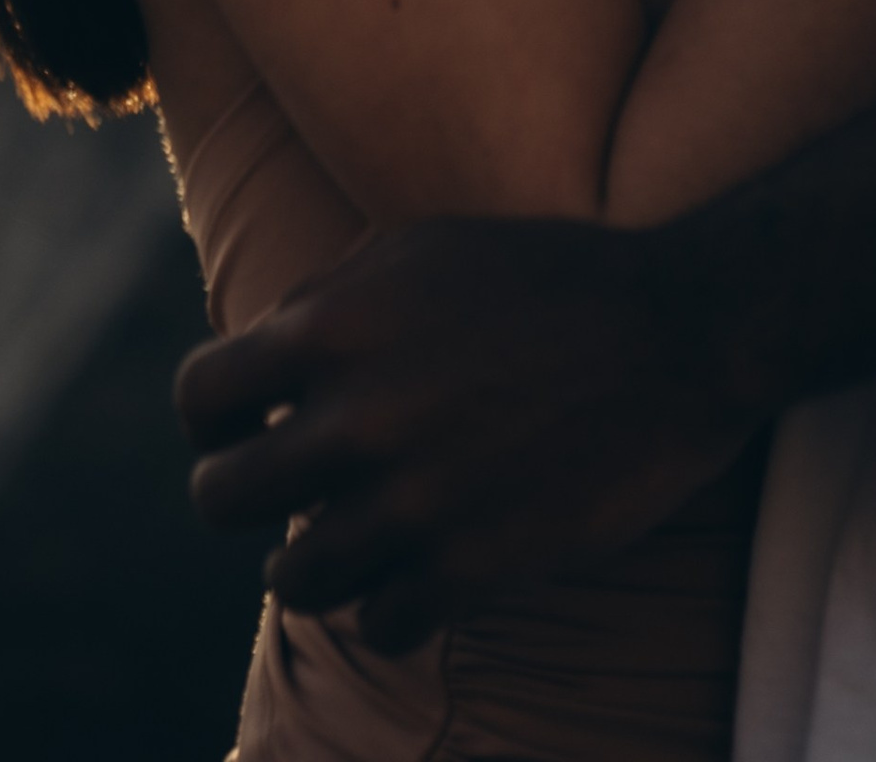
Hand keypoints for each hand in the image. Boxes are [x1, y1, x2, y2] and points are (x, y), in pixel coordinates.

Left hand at [178, 209, 749, 649]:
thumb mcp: (418, 248)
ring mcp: (411, 503)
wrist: (675, 329)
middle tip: (290, 491)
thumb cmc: (544, 275)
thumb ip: (327, 300)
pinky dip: (394, 608)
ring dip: (313, 563)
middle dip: (246, 496)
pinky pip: (383, 627)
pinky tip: (420, 574)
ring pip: (294, 580)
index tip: (246, 425)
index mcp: (331, 326)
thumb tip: (263, 356)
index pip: (200, 397)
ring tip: (349, 541)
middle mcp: (355, 419)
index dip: (213, 417)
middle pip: (220, 500)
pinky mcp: (472, 568)